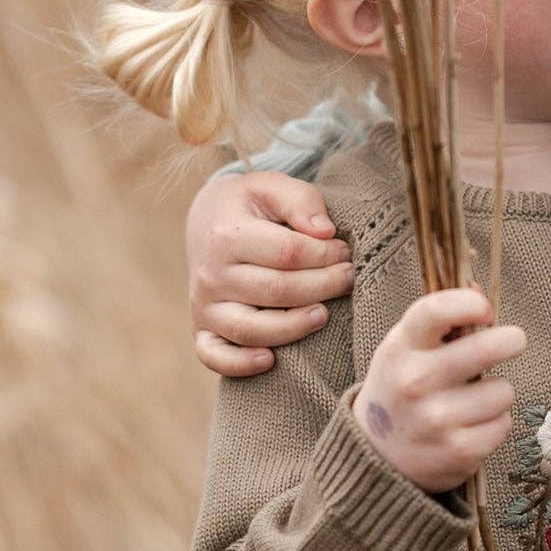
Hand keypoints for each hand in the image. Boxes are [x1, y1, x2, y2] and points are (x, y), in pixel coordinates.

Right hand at [189, 168, 354, 378]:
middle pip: (276, 291)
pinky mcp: (202, 328)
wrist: (206, 221)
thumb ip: (300, 201)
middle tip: (348, 278)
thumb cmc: (249, 205)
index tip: (345, 252)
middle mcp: (211, 274)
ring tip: (324, 314)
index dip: (325, 256)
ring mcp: (204, 305)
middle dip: (322, 287)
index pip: (287, 253)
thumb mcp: (270, 186)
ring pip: (251, 329)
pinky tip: (270, 360)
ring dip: (294, 327)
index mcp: (227, 234)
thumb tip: (325, 232)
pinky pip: (214, 355)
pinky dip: (239, 364)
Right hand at [353, 289, 527, 492]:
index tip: (486, 311)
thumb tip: (483, 293)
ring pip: (503, 390)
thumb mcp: (406, 348)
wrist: (376, 454)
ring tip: (475, 399)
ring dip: (498, 392)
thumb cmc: (401, 386)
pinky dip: (495, 424)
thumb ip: (441, 321)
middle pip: (486, 348)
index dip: (471, 304)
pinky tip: (472, 425)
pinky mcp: (458, 451)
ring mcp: (437, 419)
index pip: (437, 310)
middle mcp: (415, 382)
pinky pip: (503, 424)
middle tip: (513, 341)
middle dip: (511, 340)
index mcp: (401, 348)